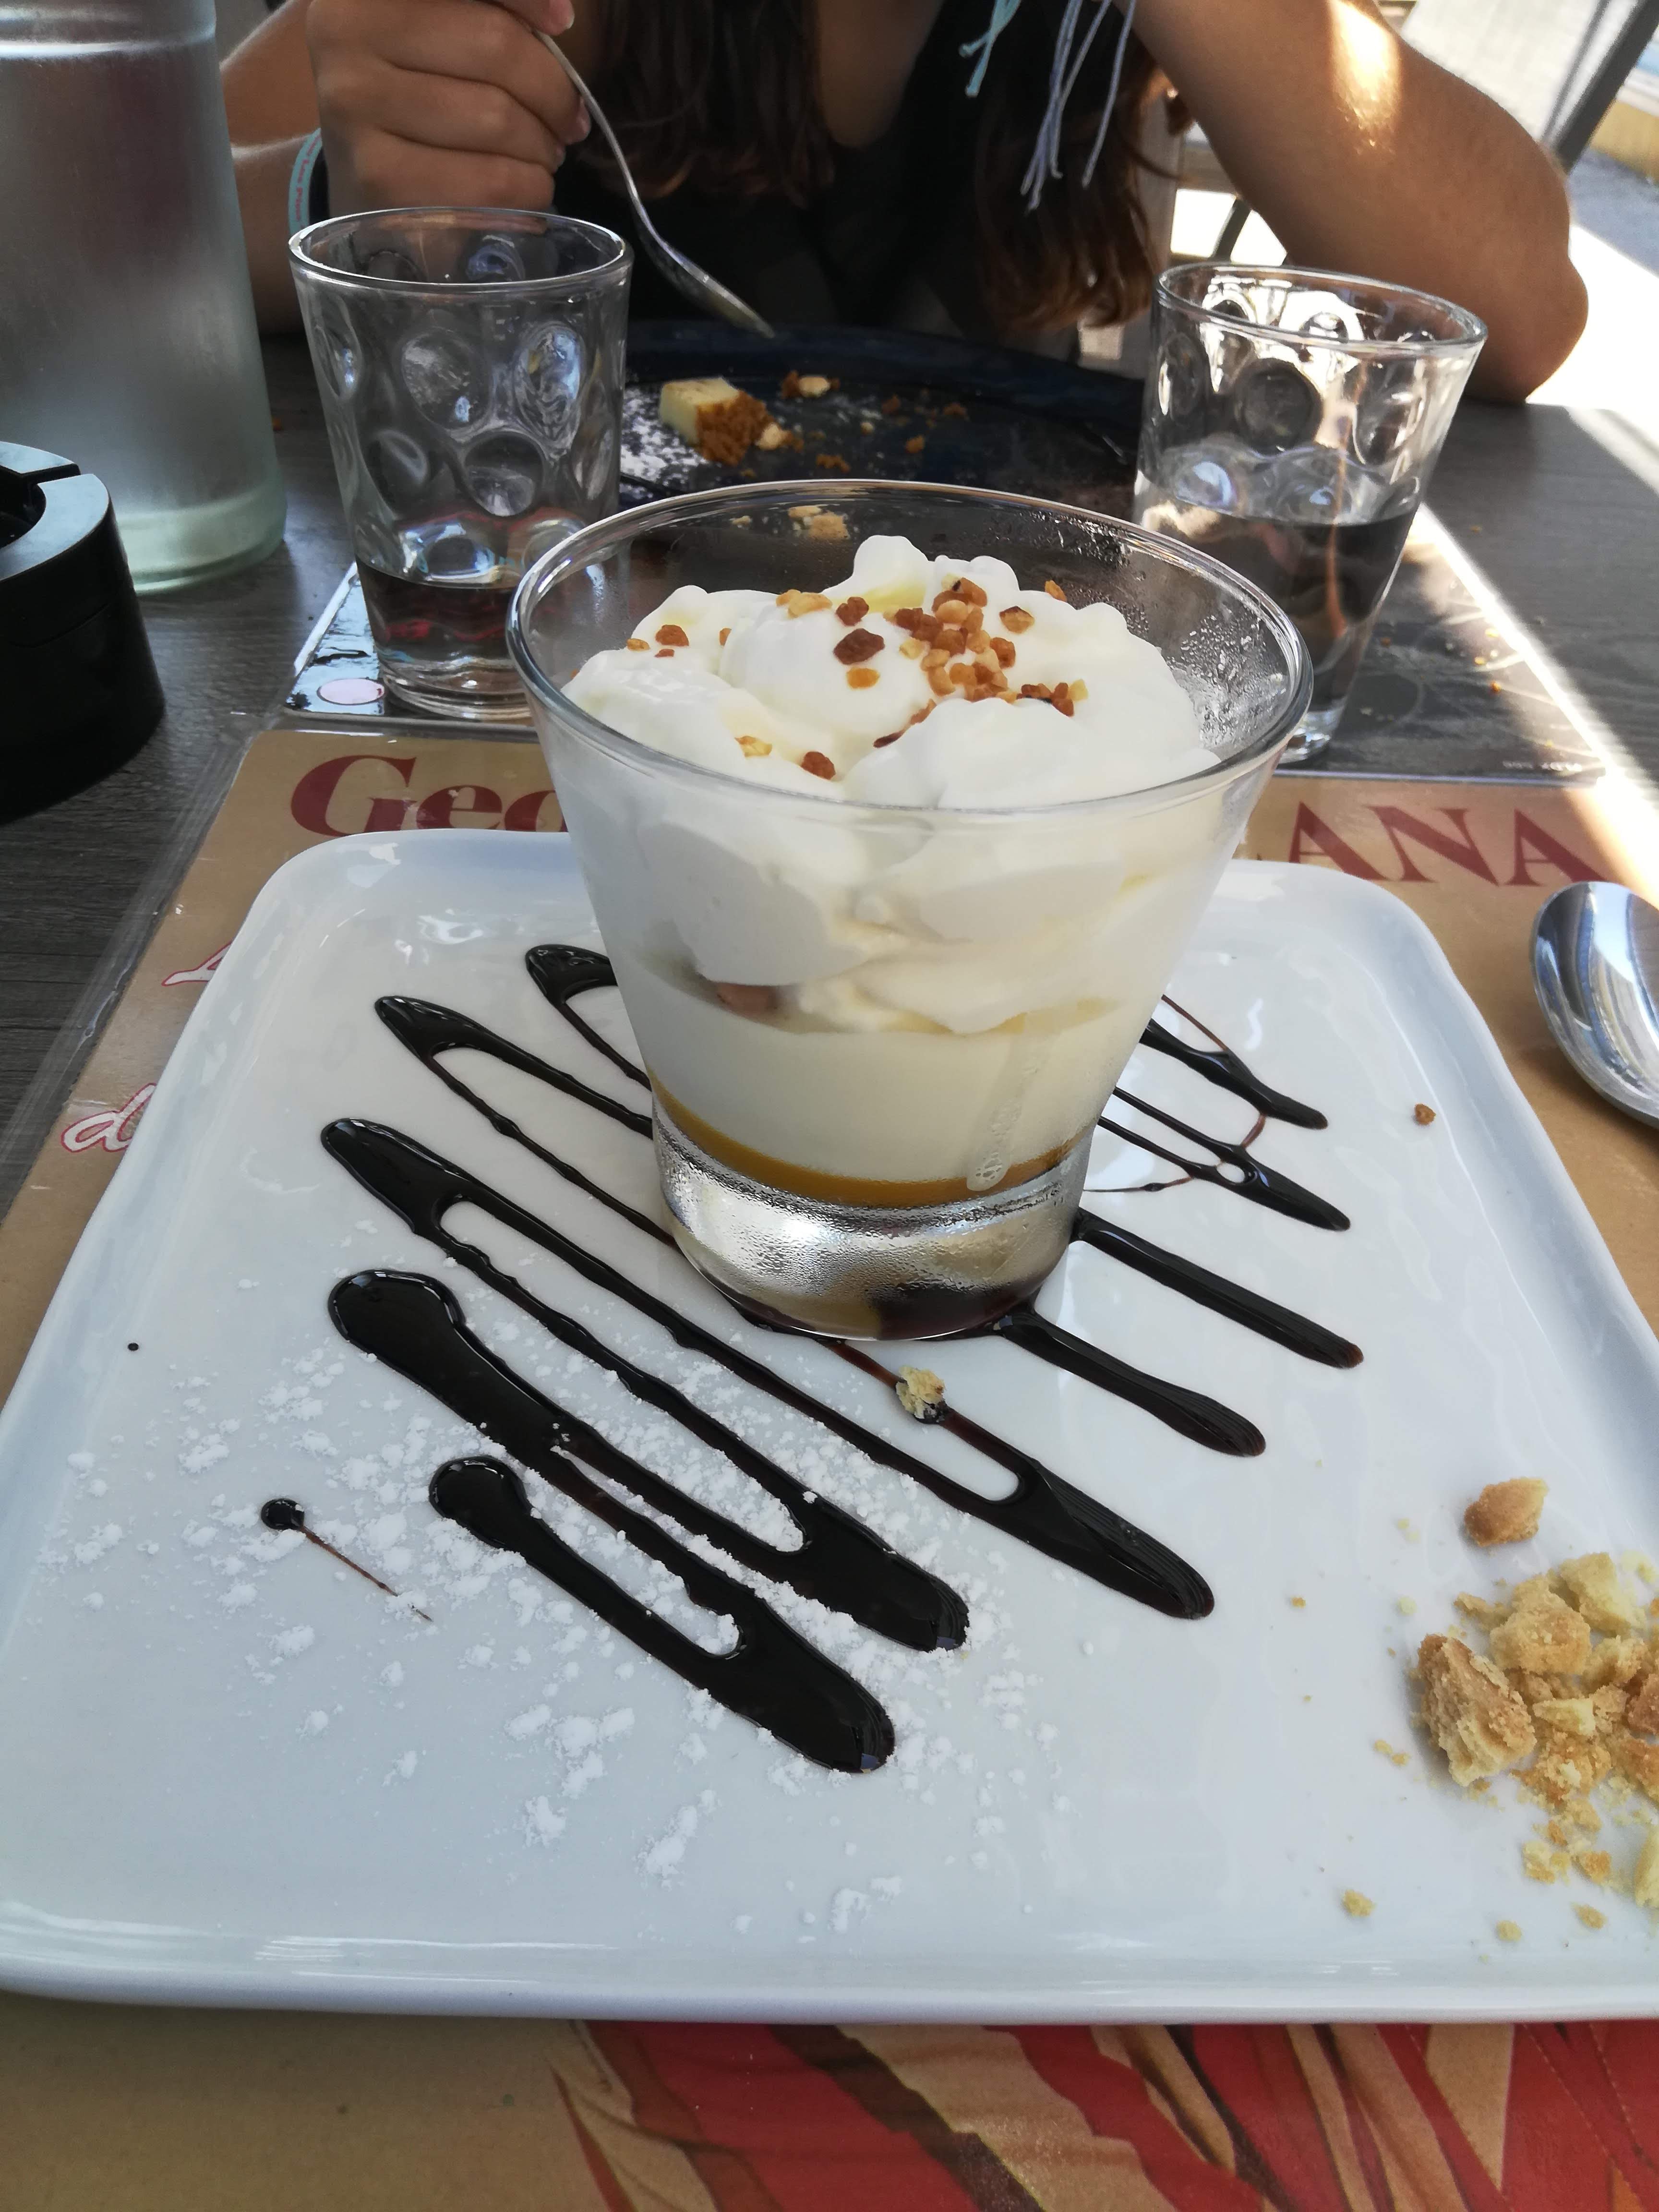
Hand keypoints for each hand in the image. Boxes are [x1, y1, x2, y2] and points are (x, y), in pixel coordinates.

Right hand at [307, 0, 588, 215]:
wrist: (360, 175)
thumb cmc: (416, 92)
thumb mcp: (439, 30)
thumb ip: (490, 11)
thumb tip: (559, 16)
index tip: (562, 21)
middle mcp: (346, 33)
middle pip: (495, 46)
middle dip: (552, 90)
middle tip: (567, 118)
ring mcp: (355, 107)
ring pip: (496, 118)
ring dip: (543, 145)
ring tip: (544, 153)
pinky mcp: (378, 179)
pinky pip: (487, 181)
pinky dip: (528, 188)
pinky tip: (528, 185)